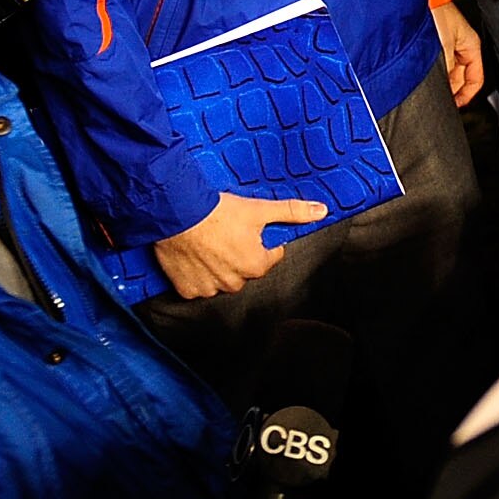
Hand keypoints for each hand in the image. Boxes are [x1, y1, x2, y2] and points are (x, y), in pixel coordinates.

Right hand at [151, 191, 328, 299]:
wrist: (177, 214)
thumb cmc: (218, 212)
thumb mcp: (260, 209)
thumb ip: (292, 212)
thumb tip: (321, 211)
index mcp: (256, 266)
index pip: (269, 257)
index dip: (261, 241)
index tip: (247, 229)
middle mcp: (234, 282)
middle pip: (245, 269)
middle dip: (239, 254)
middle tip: (226, 234)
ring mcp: (210, 288)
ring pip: (221, 279)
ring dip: (218, 266)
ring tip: (209, 243)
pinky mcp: (188, 289)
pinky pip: (197, 286)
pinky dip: (196, 274)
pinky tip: (194, 256)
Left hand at [433, 0, 483, 107]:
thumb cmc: (434, 12)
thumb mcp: (443, 48)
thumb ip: (445, 72)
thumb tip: (442, 91)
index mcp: (471, 45)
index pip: (476, 79)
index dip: (467, 95)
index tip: (455, 105)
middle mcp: (461, 45)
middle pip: (459, 77)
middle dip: (450, 88)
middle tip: (438, 97)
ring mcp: (447, 43)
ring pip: (446, 70)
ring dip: (439, 79)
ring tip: (428, 85)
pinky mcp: (433, 41)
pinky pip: (436, 63)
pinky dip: (429, 71)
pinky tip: (421, 74)